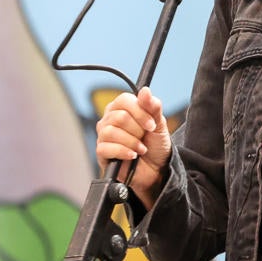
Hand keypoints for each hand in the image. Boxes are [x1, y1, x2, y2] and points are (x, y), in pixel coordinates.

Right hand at [95, 87, 170, 205]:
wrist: (157, 169)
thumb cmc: (156, 145)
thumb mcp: (159, 125)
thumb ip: (153, 107)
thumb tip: (145, 90)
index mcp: (123, 109)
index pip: (124, 100)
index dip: (140, 112)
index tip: (152, 125)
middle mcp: (110, 120)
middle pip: (119, 117)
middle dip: (138, 129)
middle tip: (145, 137)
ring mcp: (104, 137)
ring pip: (110, 131)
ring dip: (132, 142)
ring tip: (141, 148)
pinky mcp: (102, 153)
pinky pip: (105, 148)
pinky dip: (123, 151)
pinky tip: (133, 155)